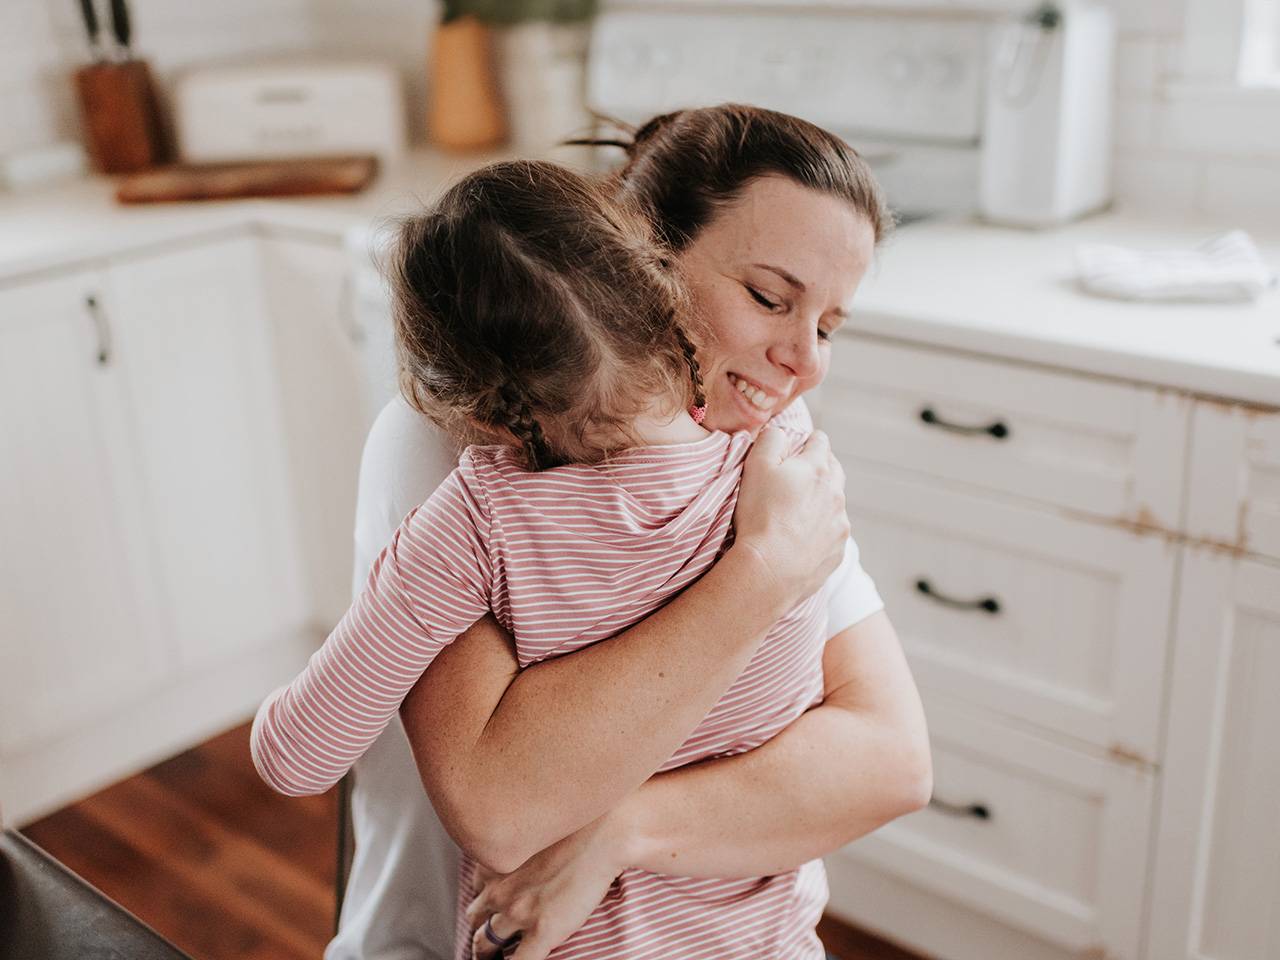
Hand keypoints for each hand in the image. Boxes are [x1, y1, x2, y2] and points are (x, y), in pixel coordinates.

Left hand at [465, 811, 627, 958]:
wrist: (604, 832)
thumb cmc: (578, 823)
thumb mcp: (534, 829)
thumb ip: (520, 846)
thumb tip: (524, 857)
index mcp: (495, 860)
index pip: (477, 888)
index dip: (483, 901)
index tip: (488, 909)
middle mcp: (499, 887)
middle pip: (475, 916)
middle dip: (480, 927)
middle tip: (486, 938)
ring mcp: (518, 912)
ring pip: (485, 943)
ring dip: (486, 952)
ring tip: (491, 957)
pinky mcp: (542, 930)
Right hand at [732, 428, 848, 607]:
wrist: (771, 570)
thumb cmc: (760, 515)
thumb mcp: (756, 466)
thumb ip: (770, 439)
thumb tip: (780, 431)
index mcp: (817, 469)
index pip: (820, 441)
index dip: (807, 440)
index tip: (796, 447)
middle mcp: (835, 494)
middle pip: (834, 469)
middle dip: (819, 467)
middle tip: (798, 476)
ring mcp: (839, 524)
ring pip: (835, 502)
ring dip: (821, 500)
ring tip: (797, 512)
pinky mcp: (838, 550)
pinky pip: (833, 532)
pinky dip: (821, 530)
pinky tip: (802, 538)